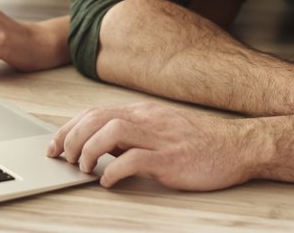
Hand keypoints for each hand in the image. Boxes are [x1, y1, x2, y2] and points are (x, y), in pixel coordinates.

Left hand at [47, 102, 251, 190]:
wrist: (238, 147)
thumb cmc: (200, 143)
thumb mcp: (160, 132)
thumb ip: (132, 136)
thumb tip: (101, 149)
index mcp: (142, 112)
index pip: (95, 112)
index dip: (68, 127)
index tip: (55, 145)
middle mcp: (147, 119)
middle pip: (96, 118)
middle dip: (71, 137)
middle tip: (64, 159)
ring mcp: (159, 137)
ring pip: (111, 131)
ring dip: (89, 150)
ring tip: (84, 168)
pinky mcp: (171, 158)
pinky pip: (135, 159)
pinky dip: (114, 170)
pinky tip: (107, 181)